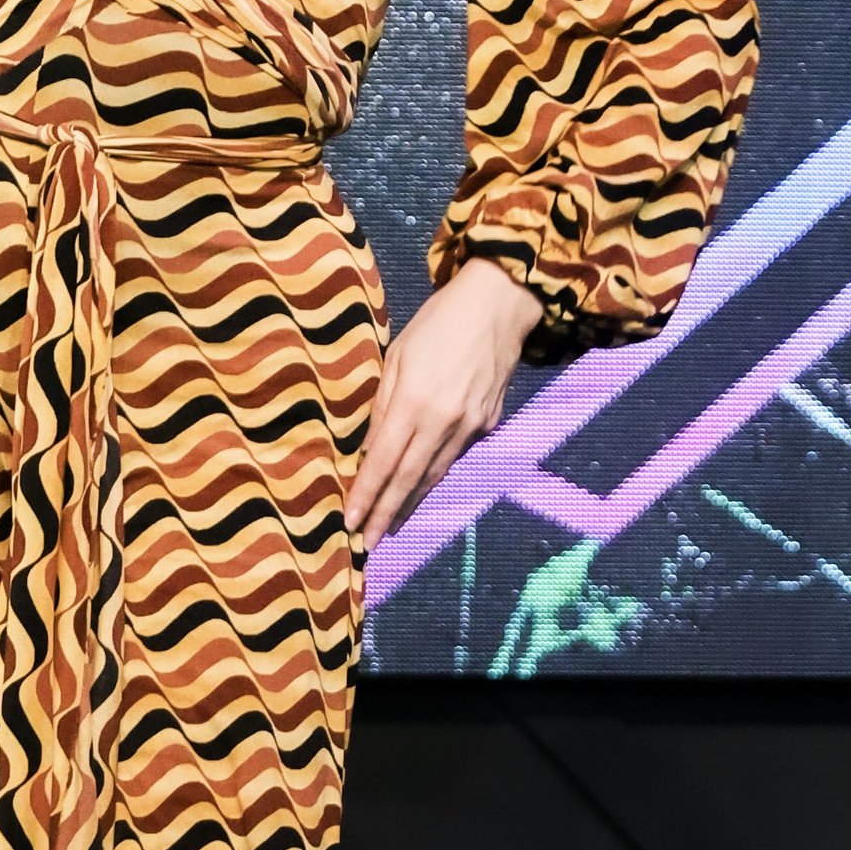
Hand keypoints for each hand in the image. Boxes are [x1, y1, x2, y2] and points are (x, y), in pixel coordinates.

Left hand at [345, 261, 544, 549]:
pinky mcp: (489, 423)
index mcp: (415, 401)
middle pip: (410, 479)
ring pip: (435, 474)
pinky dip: (435, 474)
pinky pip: (455, 455)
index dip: (367, 495)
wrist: (500, 305)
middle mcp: (444, 421)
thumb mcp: (397, 356)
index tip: (350, 522)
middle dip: (387, 513)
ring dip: (411, 502)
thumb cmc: (438, 322)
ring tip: (391, 524)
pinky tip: (421, 487)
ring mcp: (471, 425)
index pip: (384, 461)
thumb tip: (370, 449)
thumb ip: (382, 405)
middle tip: (368, 543)